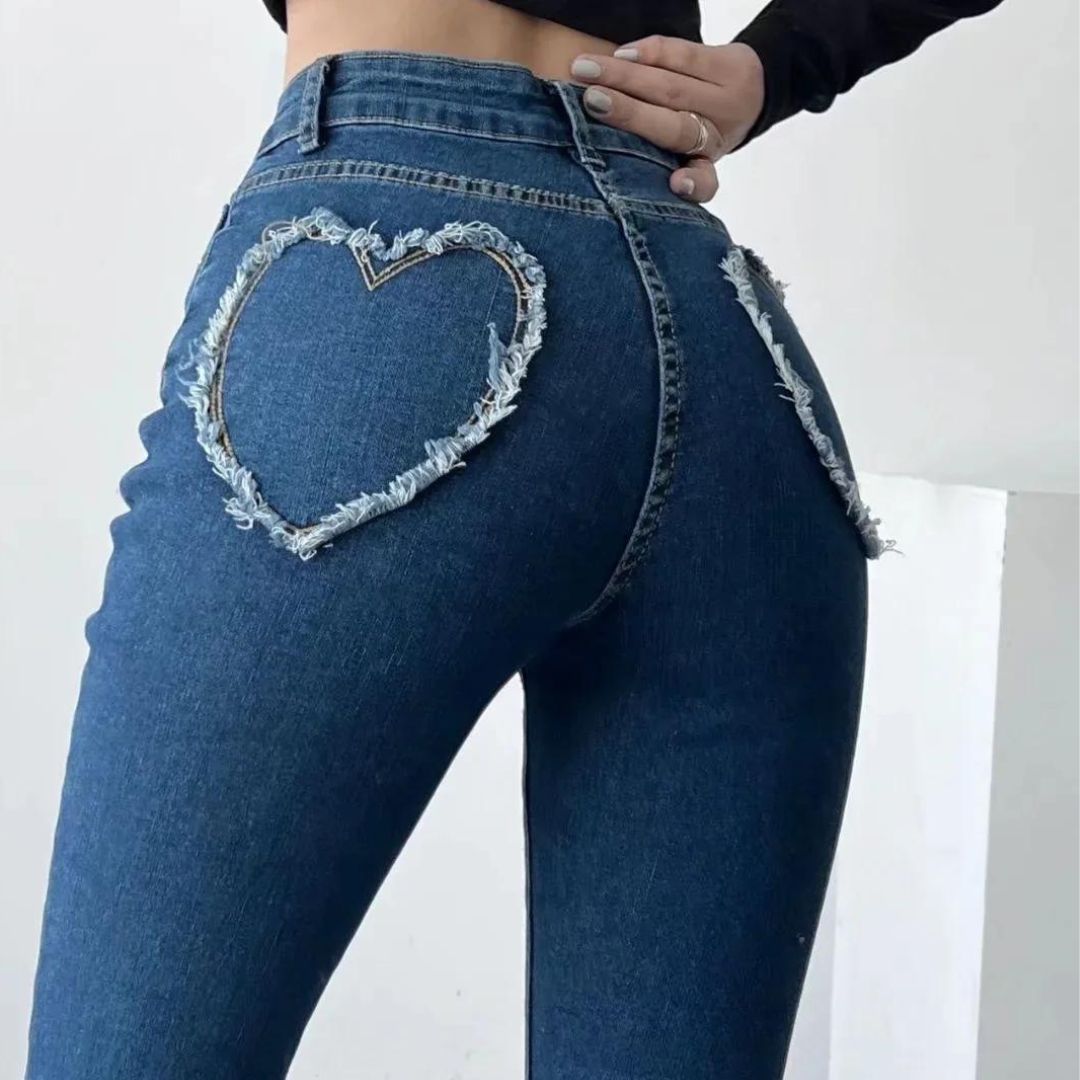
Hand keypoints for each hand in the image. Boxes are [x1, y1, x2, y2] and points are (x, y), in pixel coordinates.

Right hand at [569, 37, 764, 202]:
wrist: (752, 90)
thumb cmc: (698, 130)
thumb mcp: (686, 159)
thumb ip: (661, 170)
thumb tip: (620, 171)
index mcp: (707, 165)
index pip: (703, 181)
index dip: (691, 184)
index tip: (677, 183)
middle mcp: (720, 134)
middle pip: (672, 125)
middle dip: (629, 112)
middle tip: (589, 99)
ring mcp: (725, 97)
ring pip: (671, 85)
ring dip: (624, 75)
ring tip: (585, 69)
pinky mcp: (725, 62)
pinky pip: (682, 54)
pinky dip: (649, 53)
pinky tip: (620, 54)